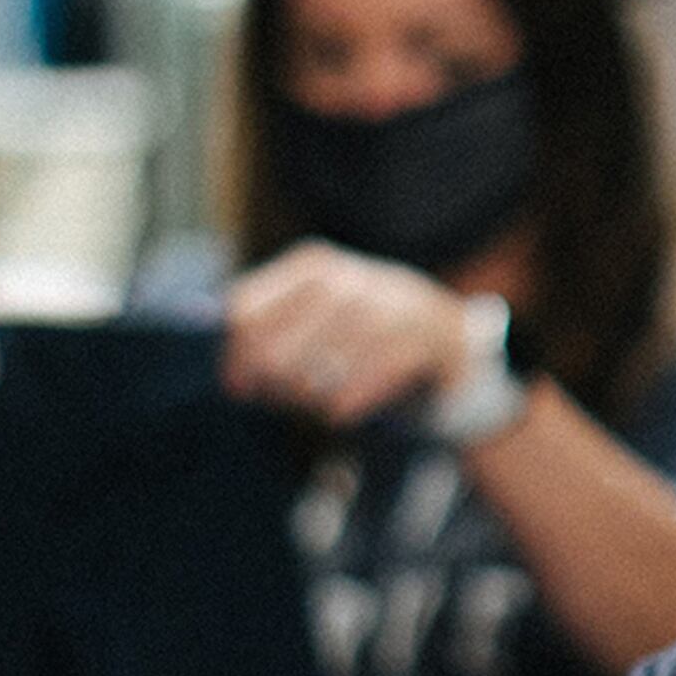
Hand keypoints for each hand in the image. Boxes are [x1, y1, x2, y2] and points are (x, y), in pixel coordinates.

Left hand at [221, 241, 478, 427]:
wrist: (444, 330)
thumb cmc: (362, 327)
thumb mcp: (319, 308)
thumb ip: (269, 327)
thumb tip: (232, 377)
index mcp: (313, 266)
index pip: (244, 310)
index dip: (234, 355)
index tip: (237, 385)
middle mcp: (345, 282)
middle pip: (273, 348)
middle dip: (269, 381)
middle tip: (276, 396)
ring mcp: (382, 311)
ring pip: (313, 374)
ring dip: (305, 396)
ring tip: (312, 400)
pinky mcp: (413, 344)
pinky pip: (355, 391)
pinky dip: (343, 406)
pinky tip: (341, 409)